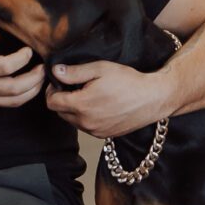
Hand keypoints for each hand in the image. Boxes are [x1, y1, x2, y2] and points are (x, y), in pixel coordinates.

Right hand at [0, 30, 45, 109]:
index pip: (5, 66)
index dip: (21, 59)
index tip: (27, 51)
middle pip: (15, 87)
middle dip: (34, 78)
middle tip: (42, 68)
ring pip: (14, 100)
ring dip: (32, 91)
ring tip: (40, 79)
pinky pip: (6, 104)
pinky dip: (21, 97)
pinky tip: (27, 88)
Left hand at [45, 60, 169, 138]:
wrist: (152, 98)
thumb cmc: (128, 81)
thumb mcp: (100, 69)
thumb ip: (74, 72)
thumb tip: (55, 72)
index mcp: (81, 105)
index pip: (52, 102)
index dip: (52, 90)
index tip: (59, 82)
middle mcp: (86, 122)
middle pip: (60, 113)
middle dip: (62, 100)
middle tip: (73, 87)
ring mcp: (95, 131)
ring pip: (72, 121)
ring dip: (73, 110)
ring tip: (86, 95)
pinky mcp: (104, 135)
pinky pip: (86, 128)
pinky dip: (85, 118)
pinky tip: (97, 106)